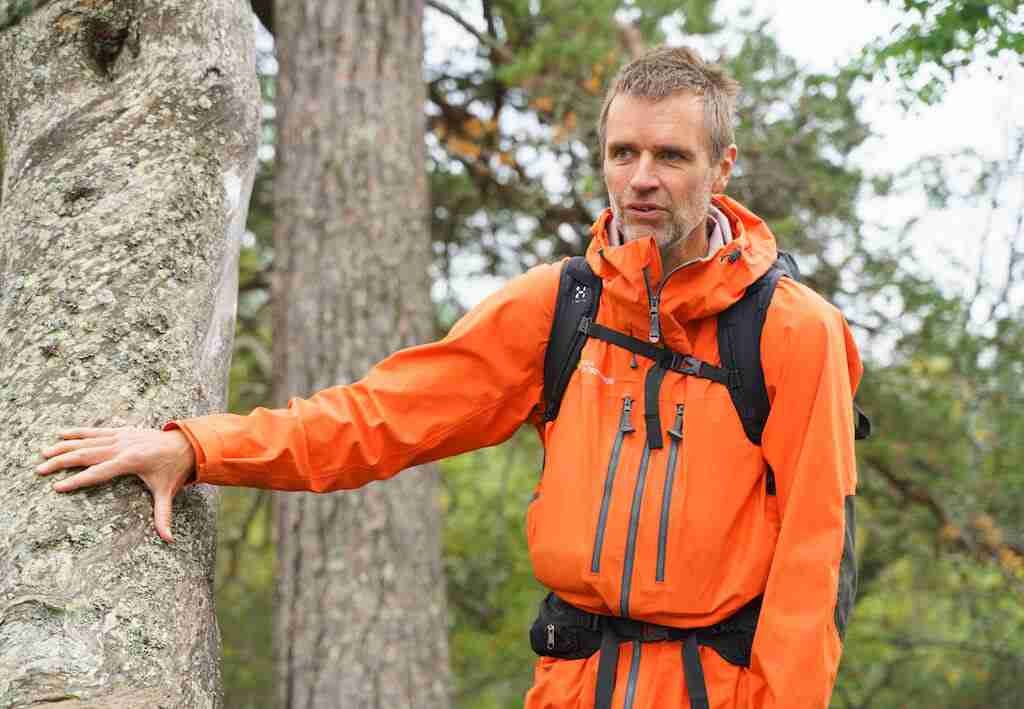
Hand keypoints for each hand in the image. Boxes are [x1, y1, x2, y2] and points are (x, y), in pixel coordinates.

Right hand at [37, 427, 196, 542]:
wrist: (187, 443)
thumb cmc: (174, 469)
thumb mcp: (167, 492)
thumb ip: (164, 515)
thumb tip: (169, 539)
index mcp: (131, 461)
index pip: (98, 473)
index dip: (77, 481)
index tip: (57, 488)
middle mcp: (122, 446)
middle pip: (85, 454)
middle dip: (61, 463)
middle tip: (40, 471)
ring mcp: (121, 437)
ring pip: (86, 441)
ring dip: (64, 447)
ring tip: (43, 454)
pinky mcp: (121, 431)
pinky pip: (96, 431)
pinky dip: (78, 432)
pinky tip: (61, 434)